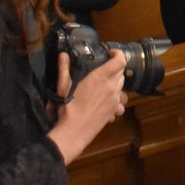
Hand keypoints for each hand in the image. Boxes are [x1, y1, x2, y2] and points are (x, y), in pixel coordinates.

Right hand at [46, 51, 128, 165]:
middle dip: (114, 69)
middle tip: (104, 70)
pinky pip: (120, 102)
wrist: (74, 130)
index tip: (110, 54)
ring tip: (106, 85)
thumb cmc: (68, 106)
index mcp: (101, 77)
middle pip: (121, 72)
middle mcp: (112, 87)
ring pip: (122, 86)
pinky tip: (108, 102)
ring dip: (116, 83)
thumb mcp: (63, 86)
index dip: (118, 54)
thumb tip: (62, 55)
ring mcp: (115, 100)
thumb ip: (64, 68)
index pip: (120, 61)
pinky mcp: (114, 111)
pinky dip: (117, 100)